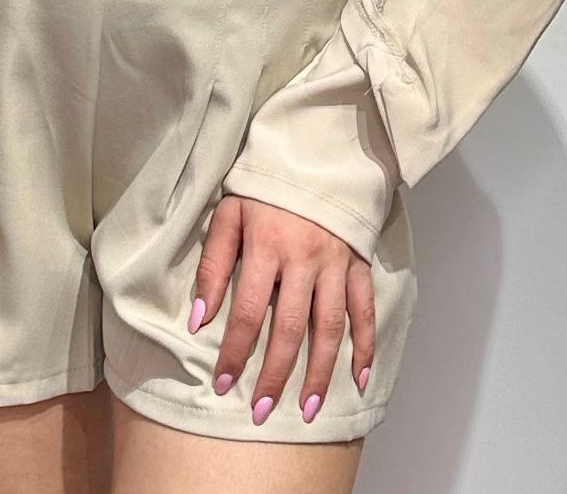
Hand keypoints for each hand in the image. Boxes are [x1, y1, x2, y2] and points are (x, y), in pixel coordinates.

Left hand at [188, 193, 374, 425]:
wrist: (314, 154)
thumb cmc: (263, 188)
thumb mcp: (229, 214)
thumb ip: (213, 265)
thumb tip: (200, 319)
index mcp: (268, 246)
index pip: (249, 311)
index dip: (235, 351)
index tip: (222, 384)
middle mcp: (306, 259)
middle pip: (291, 329)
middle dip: (275, 375)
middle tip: (261, 412)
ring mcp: (337, 264)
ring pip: (331, 328)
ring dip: (319, 372)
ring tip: (307, 409)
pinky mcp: (359, 264)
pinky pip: (365, 310)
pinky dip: (366, 345)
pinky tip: (359, 377)